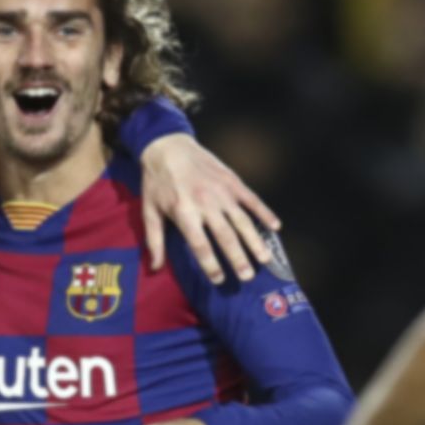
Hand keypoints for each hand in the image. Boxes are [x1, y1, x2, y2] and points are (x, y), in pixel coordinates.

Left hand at [140, 134, 281, 284]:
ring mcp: (222, 192)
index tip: (219, 280)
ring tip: (265, 259)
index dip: (210, 264)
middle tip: (247, 277)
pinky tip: (276, 227)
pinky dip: (265, 213)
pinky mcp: (232, 181)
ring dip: (254, 241)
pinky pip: (252, 199)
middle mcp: (205, 203)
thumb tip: (156, 268)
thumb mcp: (149, 210)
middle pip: (225, 236)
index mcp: (184, 212)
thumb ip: (154, 240)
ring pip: (242, 221)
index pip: (200, 244)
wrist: (167, 145)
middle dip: (238, 258)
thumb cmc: (157, 181)